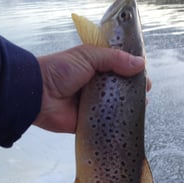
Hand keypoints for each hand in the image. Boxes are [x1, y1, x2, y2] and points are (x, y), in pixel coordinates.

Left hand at [33, 44, 150, 132]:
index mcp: (95, 69)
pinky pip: (106, 124)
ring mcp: (93, 106)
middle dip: (134, 92)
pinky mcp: (89, 123)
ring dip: (128, 108)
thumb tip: (140, 64)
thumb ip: (114, 59)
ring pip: (116, 108)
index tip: (144, 78)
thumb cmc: (60, 71)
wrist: (38, 95)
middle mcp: (96, 87)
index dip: (133, 73)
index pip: (119, 70)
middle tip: (144, 95)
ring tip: (141, 108)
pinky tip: (129, 124)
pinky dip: (116, 124)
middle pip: (120, 90)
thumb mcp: (88, 56)